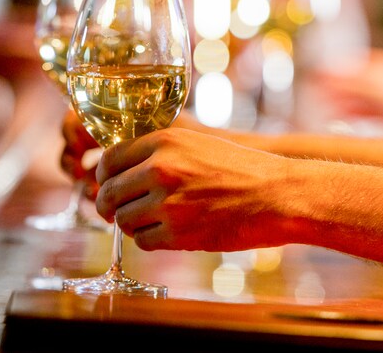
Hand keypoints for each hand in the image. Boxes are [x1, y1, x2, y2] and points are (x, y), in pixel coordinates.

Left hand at [95, 128, 295, 251]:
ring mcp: (168, 203)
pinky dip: (151, 240)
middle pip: (109, 193)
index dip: (105, 176)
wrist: (277, 195)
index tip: (110, 185)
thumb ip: (161, 152)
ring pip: (123, 220)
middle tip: (118, 211)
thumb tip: (124, 170)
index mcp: (164, 142)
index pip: (110, 159)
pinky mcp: (178, 233)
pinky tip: (168, 233)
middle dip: (110, 205)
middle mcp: (161, 169)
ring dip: (132, 225)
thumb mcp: (197, 144)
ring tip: (151, 222)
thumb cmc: (243, 170)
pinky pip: (143, 241)